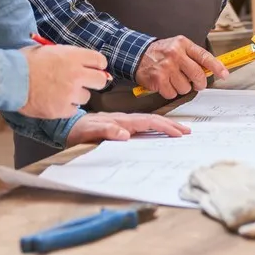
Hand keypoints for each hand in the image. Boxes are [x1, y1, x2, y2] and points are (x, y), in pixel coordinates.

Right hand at [19, 44, 109, 118]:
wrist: (10, 78)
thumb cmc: (26, 61)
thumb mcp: (51, 50)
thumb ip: (71, 56)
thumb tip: (86, 64)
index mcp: (74, 57)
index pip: (100, 61)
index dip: (97, 66)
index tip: (93, 69)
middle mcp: (76, 75)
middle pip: (101, 81)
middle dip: (93, 81)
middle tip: (82, 82)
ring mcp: (70, 94)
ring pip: (86, 97)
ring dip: (76, 95)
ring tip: (59, 91)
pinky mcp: (62, 109)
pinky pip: (73, 110)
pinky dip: (65, 107)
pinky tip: (53, 100)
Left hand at [65, 112, 190, 145]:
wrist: (68, 127)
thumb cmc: (78, 130)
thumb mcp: (90, 132)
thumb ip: (106, 131)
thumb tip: (124, 134)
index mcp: (121, 120)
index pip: (148, 122)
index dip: (164, 126)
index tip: (178, 133)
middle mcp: (125, 120)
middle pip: (152, 120)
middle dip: (171, 125)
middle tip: (187, 131)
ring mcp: (124, 122)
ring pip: (149, 122)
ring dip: (165, 126)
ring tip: (179, 130)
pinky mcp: (121, 127)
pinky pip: (142, 127)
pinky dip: (155, 128)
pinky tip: (160, 132)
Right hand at [134, 36, 229, 99]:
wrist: (136, 54)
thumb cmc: (159, 52)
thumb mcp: (177, 46)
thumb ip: (192, 56)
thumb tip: (210, 70)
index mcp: (182, 44)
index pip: (204, 56)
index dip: (217, 67)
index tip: (224, 75)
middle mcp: (175, 55)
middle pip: (198, 75)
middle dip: (200, 83)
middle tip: (198, 84)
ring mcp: (167, 68)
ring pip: (186, 87)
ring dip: (182, 87)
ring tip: (174, 80)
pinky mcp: (159, 80)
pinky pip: (173, 94)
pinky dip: (170, 92)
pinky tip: (165, 84)